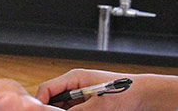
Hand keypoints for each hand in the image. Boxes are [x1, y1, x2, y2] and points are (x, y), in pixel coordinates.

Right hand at [36, 69, 177, 110]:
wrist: (144, 95)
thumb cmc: (125, 92)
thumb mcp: (99, 105)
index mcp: (74, 77)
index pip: (48, 88)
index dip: (41, 102)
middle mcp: (75, 83)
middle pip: (53, 97)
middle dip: (52, 109)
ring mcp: (80, 92)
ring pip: (62, 105)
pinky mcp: (87, 100)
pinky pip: (73, 108)